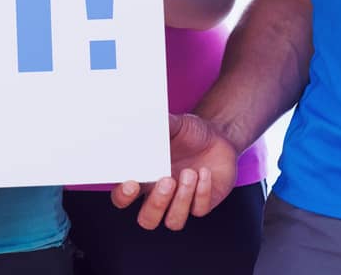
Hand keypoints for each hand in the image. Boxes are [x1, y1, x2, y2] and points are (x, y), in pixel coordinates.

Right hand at [110, 113, 237, 229]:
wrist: (218, 136)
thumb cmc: (189, 132)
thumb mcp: (174, 125)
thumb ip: (158, 126)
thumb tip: (143, 120)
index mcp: (144, 178)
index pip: (122, 197)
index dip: (123, 196)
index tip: (133, 182)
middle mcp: (159, 195)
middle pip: (147, 220)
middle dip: (156, 205)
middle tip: (167, 180)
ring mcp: (181, 202)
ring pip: (173, 221)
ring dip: (181, 200)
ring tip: (190, 173)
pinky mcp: (202, 204)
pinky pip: (198, 209)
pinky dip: (202, 191)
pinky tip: (204, 172)